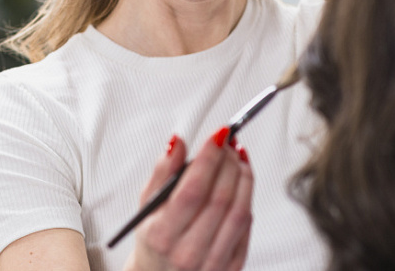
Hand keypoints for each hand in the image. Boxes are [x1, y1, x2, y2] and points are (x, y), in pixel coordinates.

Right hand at [125, 132, 252, 270]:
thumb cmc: (154, 238)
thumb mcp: (147, 205)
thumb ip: (162, 171)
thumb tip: (177, 143)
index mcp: (162, 235)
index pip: (192, 191)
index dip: (209, 159)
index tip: (217, 136)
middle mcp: (187, 253)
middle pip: (220, 199)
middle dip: (228, 163)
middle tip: (228, 143)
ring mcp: (211, 263)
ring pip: (239, 213)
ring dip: (244, 178)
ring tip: (237, 159)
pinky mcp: (231, 268)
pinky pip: (246, 229)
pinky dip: (247, 201)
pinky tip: (240, 185)